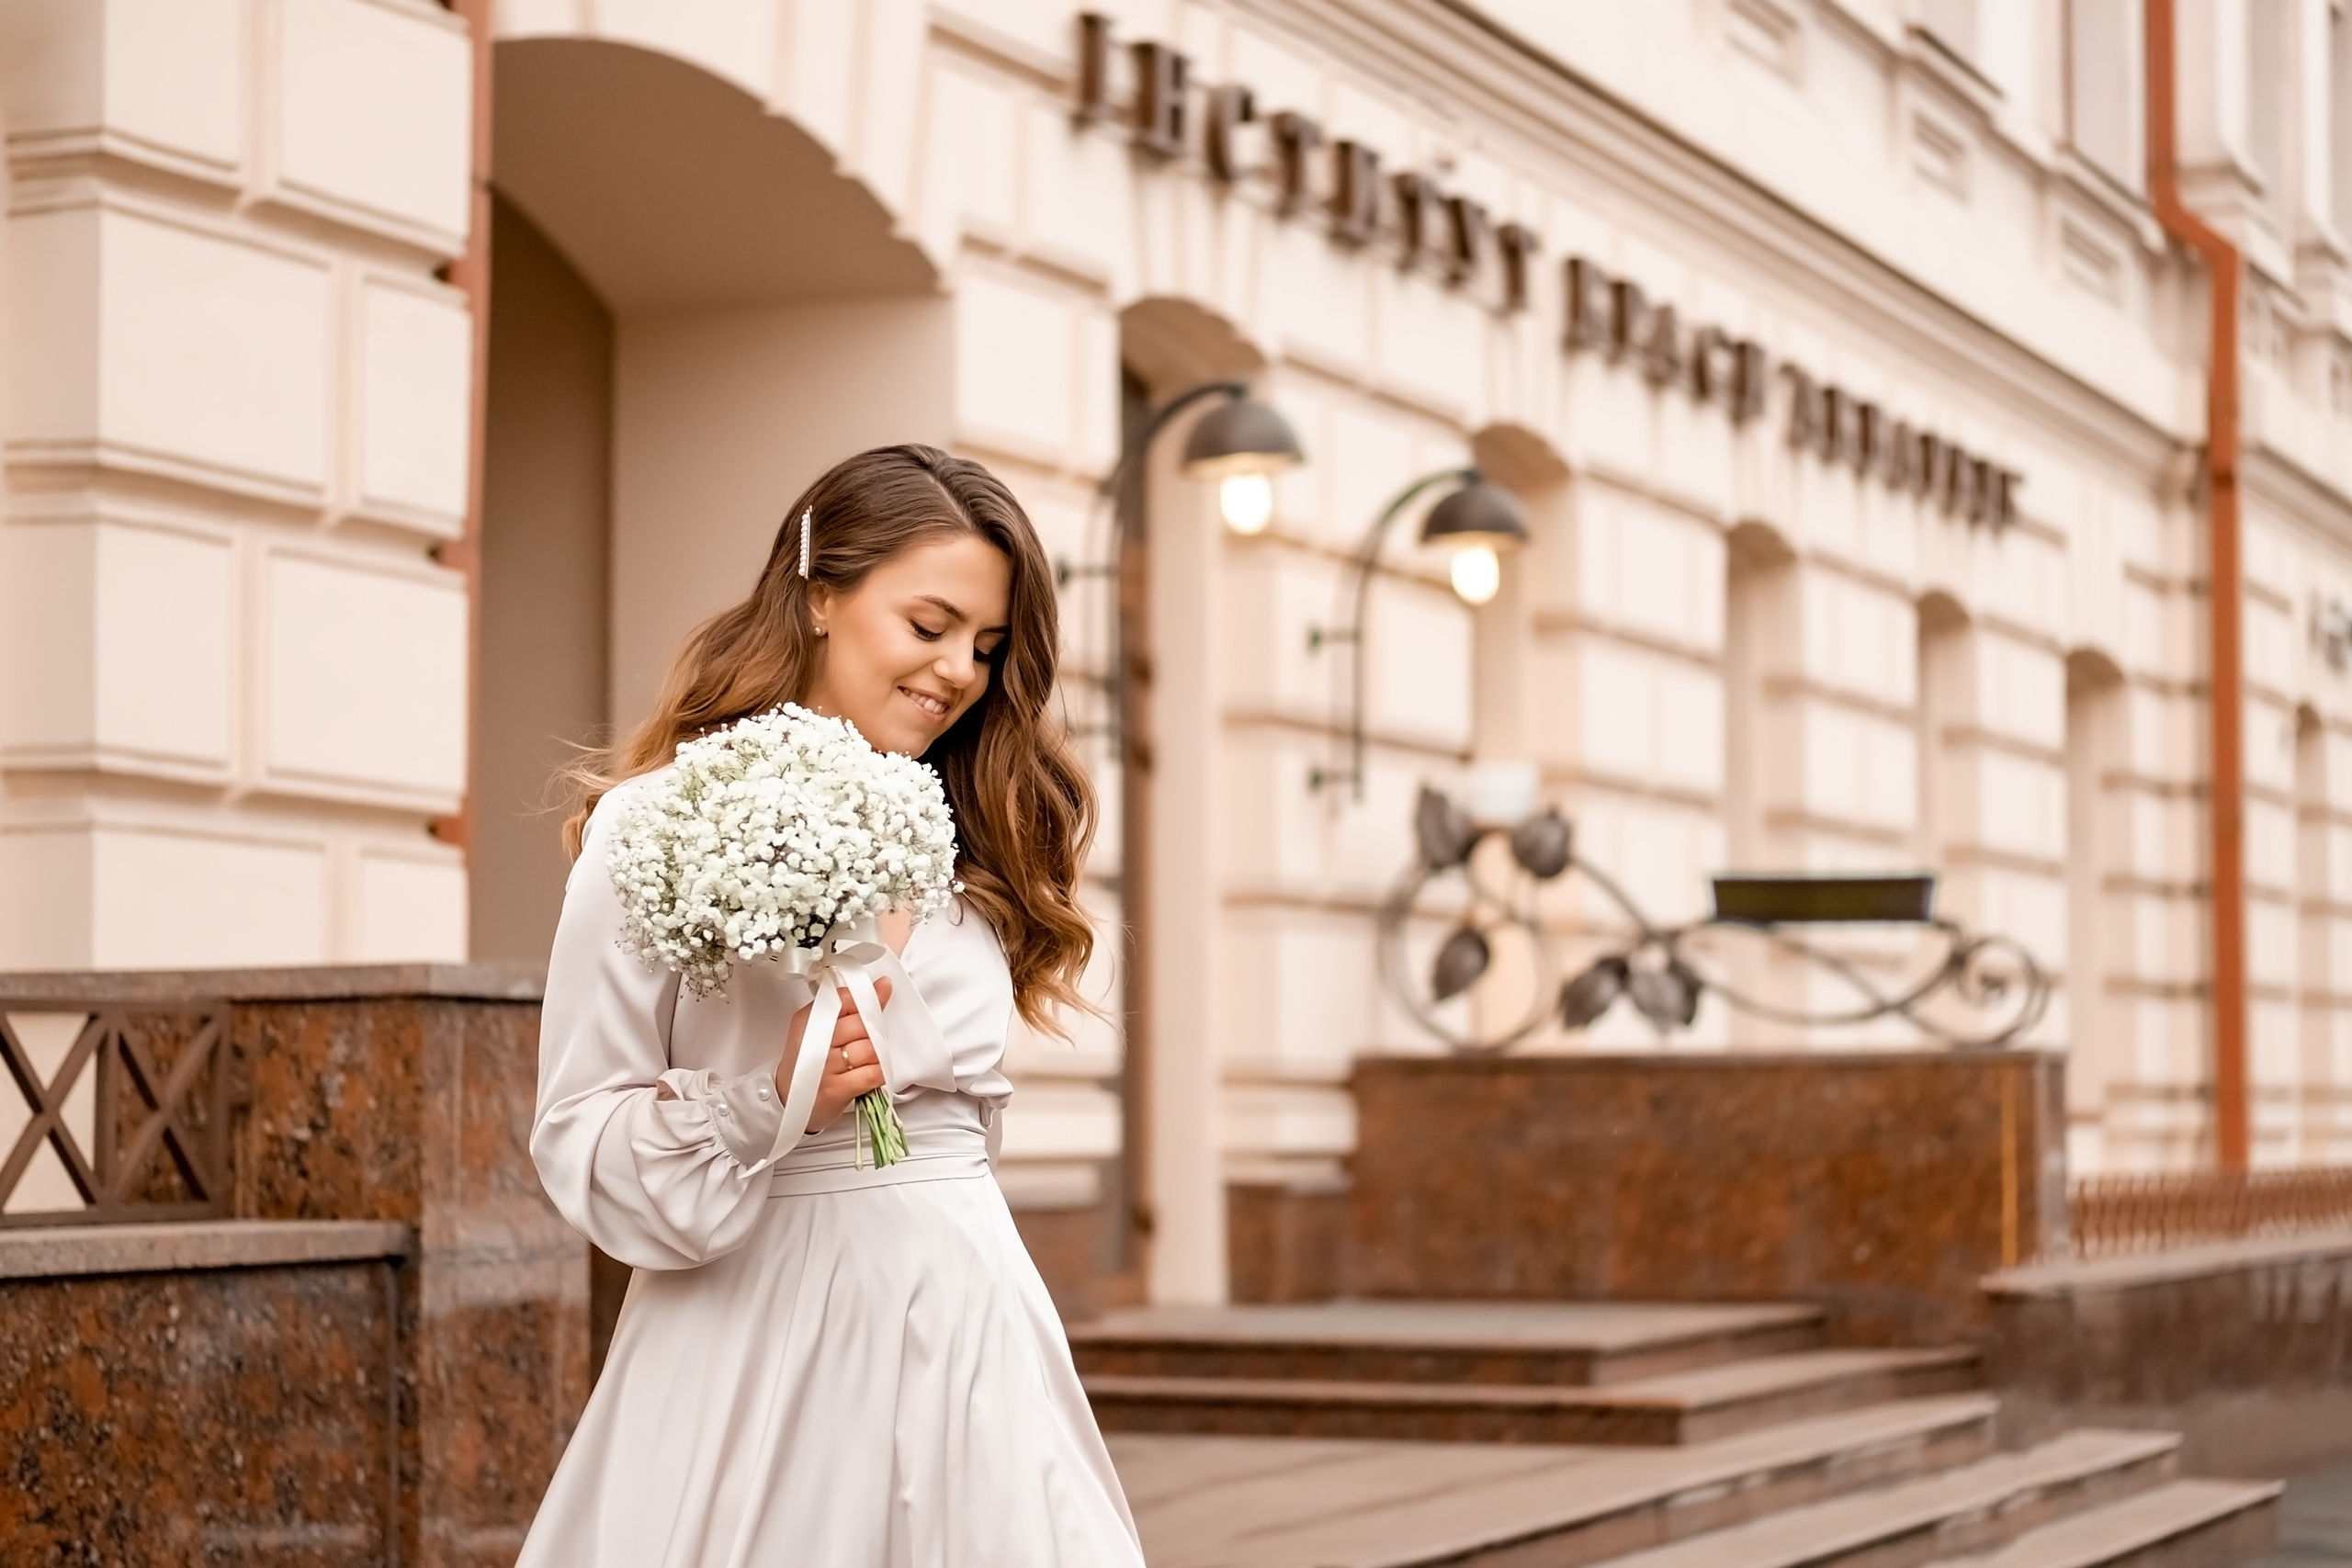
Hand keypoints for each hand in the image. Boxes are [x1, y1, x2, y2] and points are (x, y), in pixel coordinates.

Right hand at [779, 978, 892, 1133]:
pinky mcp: (836, 1089)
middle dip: (873, 1032)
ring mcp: (825, 1066)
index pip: (846, 998)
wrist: (786, 1102)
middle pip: (861, 1024)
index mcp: (808, 1019)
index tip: (870, 1009)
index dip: (865, 1003)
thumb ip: (849, 1007)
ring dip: (876, 1055)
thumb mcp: (819, 1028)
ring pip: (869, 1048)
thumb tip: (882, 985)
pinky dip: (877, 1073)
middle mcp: (814, 1041)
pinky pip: (871, 1073)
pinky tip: (868, 1074)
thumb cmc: (807, 1064)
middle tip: (868, 1041)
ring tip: (865, 1060)